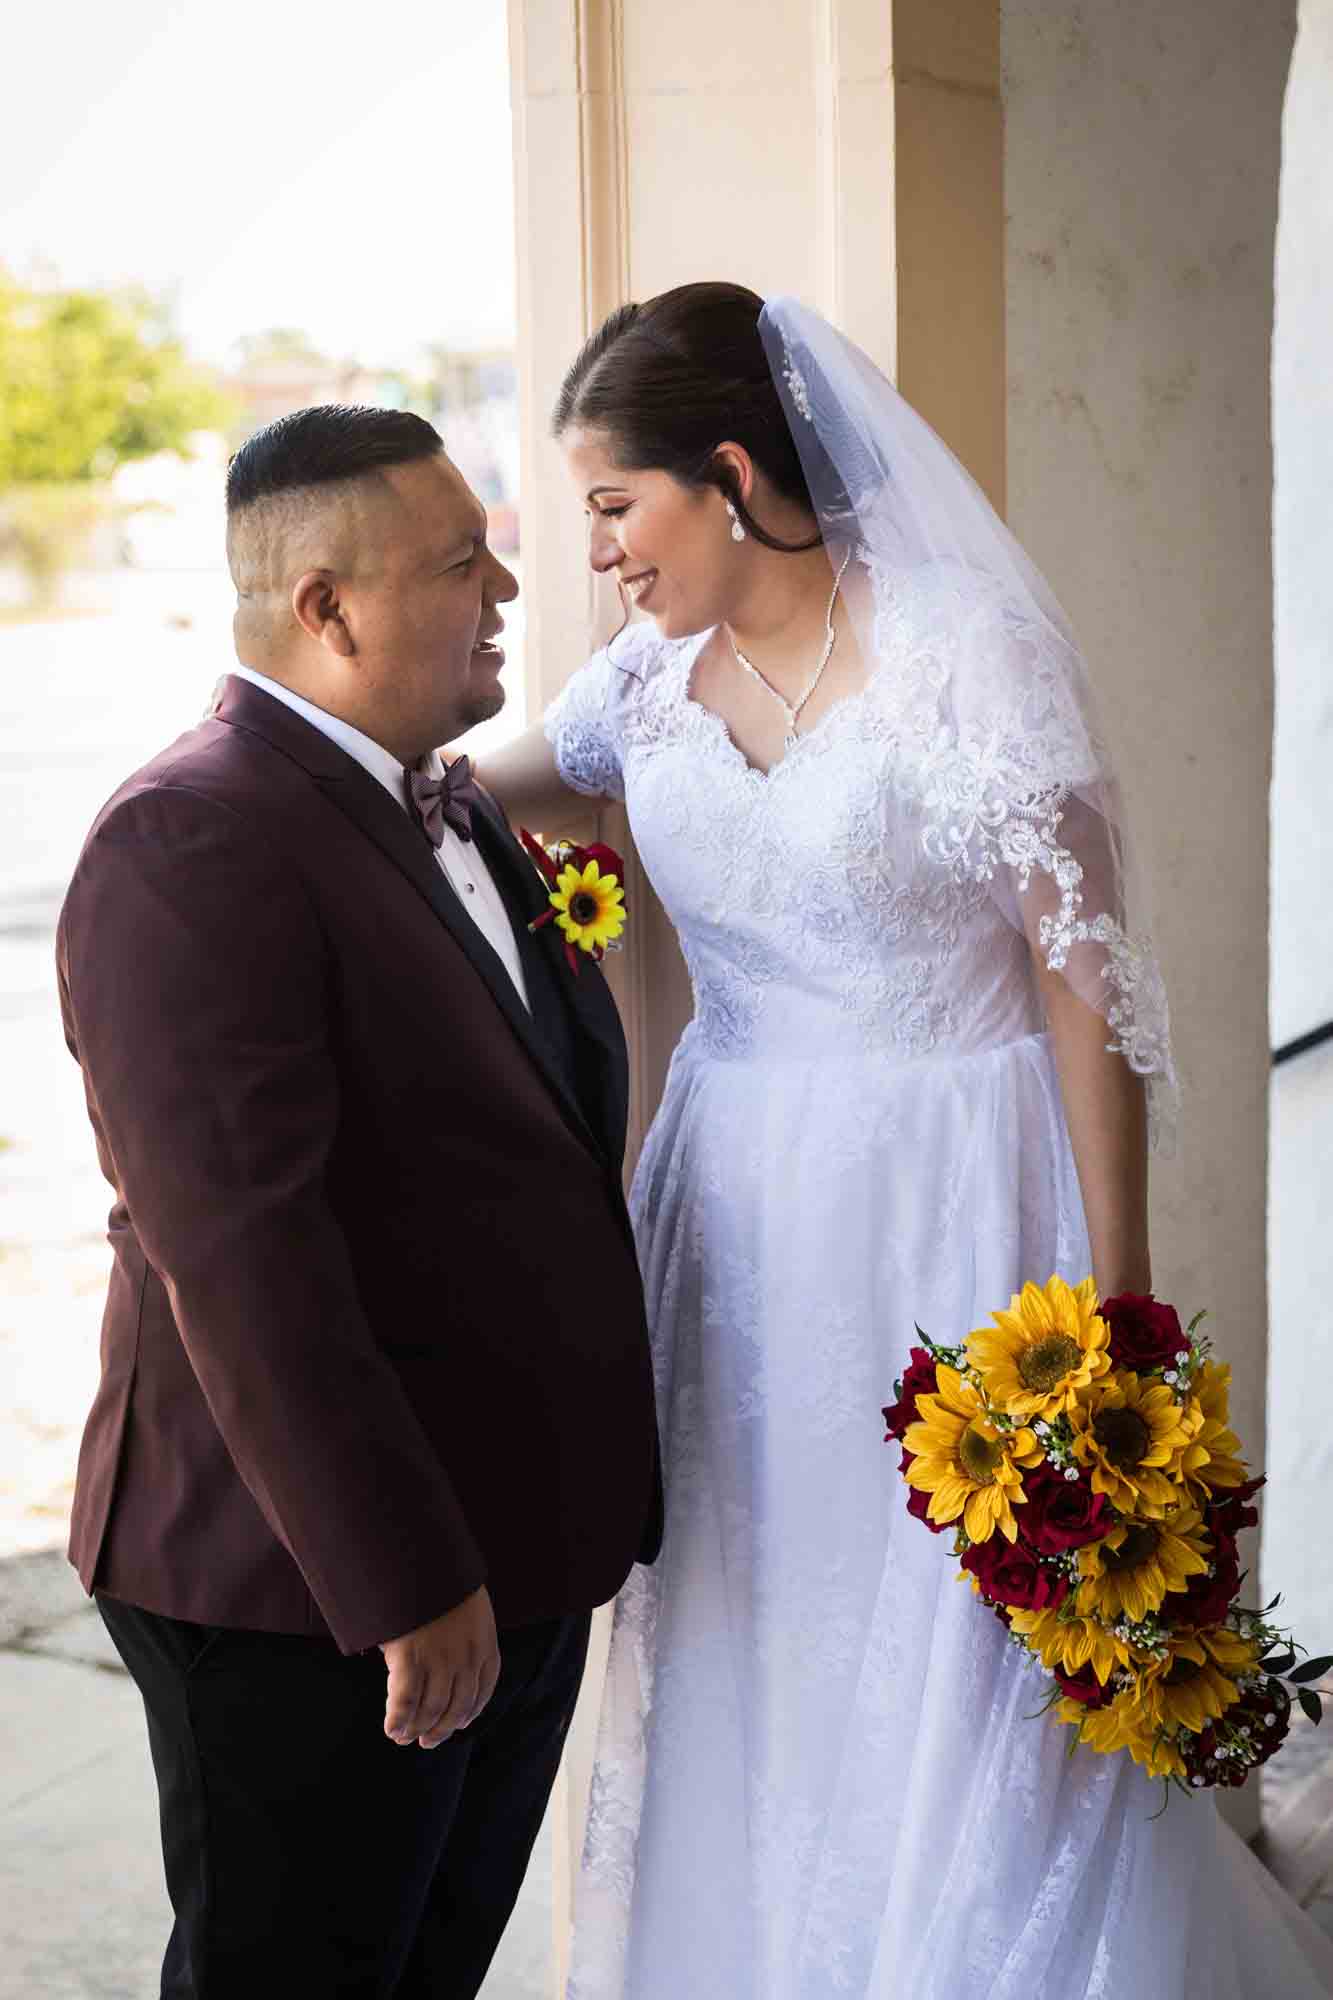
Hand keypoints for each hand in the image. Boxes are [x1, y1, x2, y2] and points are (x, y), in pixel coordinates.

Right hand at [380, 1586, 499, 1749]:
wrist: (420, 1555)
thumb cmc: (437, 1576)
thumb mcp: (465, 1602)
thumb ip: (462, 1630)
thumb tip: (447, 1649)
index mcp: (485, 1642)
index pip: (484, 1689)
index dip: (470, 1711)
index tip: (460, 1723)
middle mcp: (466, 1657)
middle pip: (457, 1707)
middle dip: (441, 1729)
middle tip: (426, 1741)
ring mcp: (439, 1659)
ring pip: (430, 1709)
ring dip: (416, 1729)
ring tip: (403, 1737)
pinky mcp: (410, 1658)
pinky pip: (405, 1701)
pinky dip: (397, 1719)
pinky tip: (391, 1728)